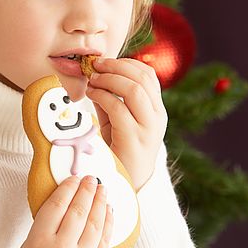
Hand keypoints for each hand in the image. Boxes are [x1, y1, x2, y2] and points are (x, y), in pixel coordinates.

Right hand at [6, 175, 112, 247]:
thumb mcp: (28, 246)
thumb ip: (48, 225)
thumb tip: (69, 201)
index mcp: (39, 241)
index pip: (57, 205)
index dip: (68, 187)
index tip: (74, 177)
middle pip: (79, 211)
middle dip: (87, 191)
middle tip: (91, 178)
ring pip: (95, 224)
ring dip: (100, 204)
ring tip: (102, 190)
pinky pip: (104, 242)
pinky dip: (108, 224)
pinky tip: (108, 212)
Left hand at [85, 58, 167, 190]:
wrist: (127, 185)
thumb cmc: (119, 150)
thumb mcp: (117, 120)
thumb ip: (110, 99)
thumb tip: (94, 75)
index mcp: (156, 109)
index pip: (148, 75)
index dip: (126, 63)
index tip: (105, 62)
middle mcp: (157, 117)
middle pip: (142, 78)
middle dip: (115, 66)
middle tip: (94, 65)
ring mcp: (148, 129)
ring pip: (134, 90)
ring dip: (109, 79)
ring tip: (92, 79)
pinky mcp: (134, 140)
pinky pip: (119, 109)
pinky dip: (102, 96)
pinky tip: (91, 95)